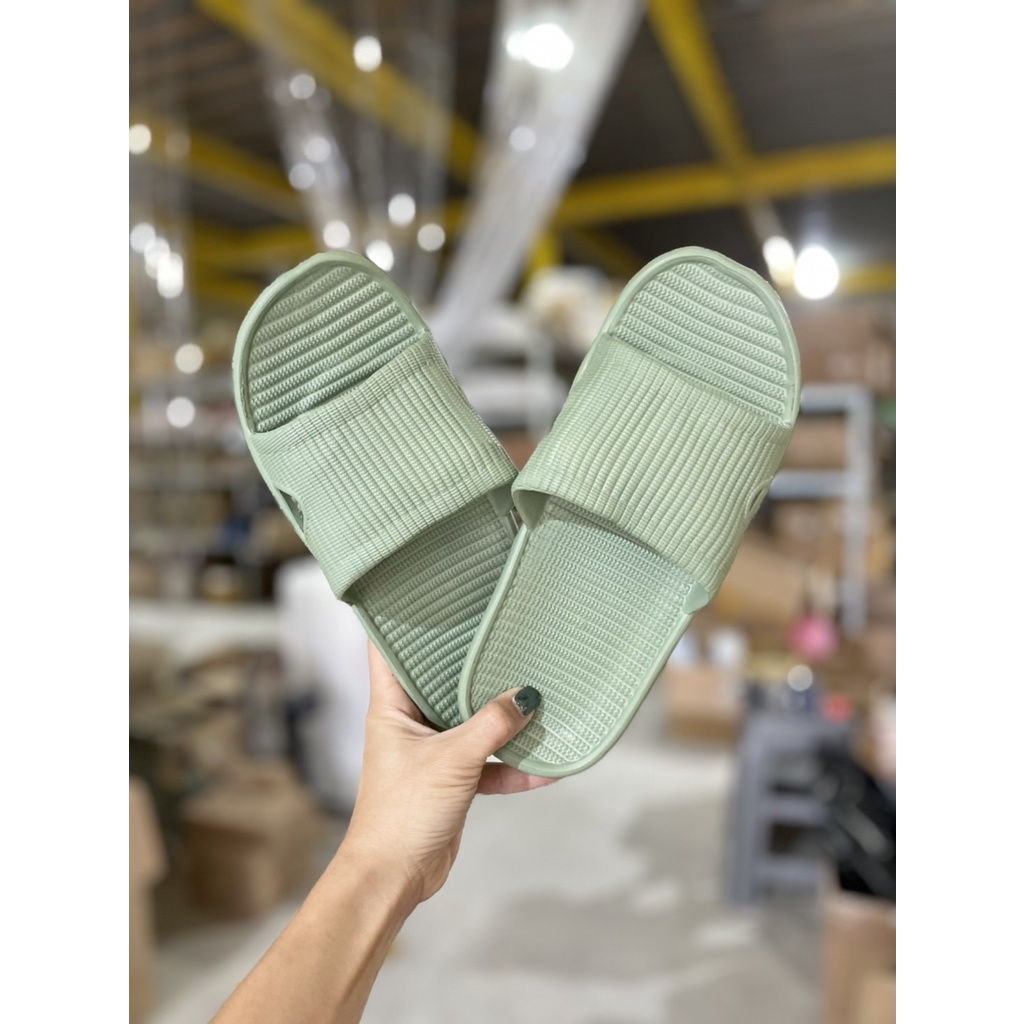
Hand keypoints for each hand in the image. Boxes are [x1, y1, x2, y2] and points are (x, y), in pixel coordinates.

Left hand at [340, 641, 555, 904]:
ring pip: (472, 721)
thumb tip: (527, 696)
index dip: (403, 619)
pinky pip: (488, 761)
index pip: (389, 648)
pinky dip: (513, 764)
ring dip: (503, 717)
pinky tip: (548, 765)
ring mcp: (433, 750)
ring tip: (541, 696)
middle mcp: (410, 721)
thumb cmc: (404, 811)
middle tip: (505, 631)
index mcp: (392, 705)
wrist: (395, 877)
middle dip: (474, 663)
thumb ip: (492, 725)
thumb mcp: (453, 761)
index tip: (433, 593)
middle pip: (442, 679)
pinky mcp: (452, 779)